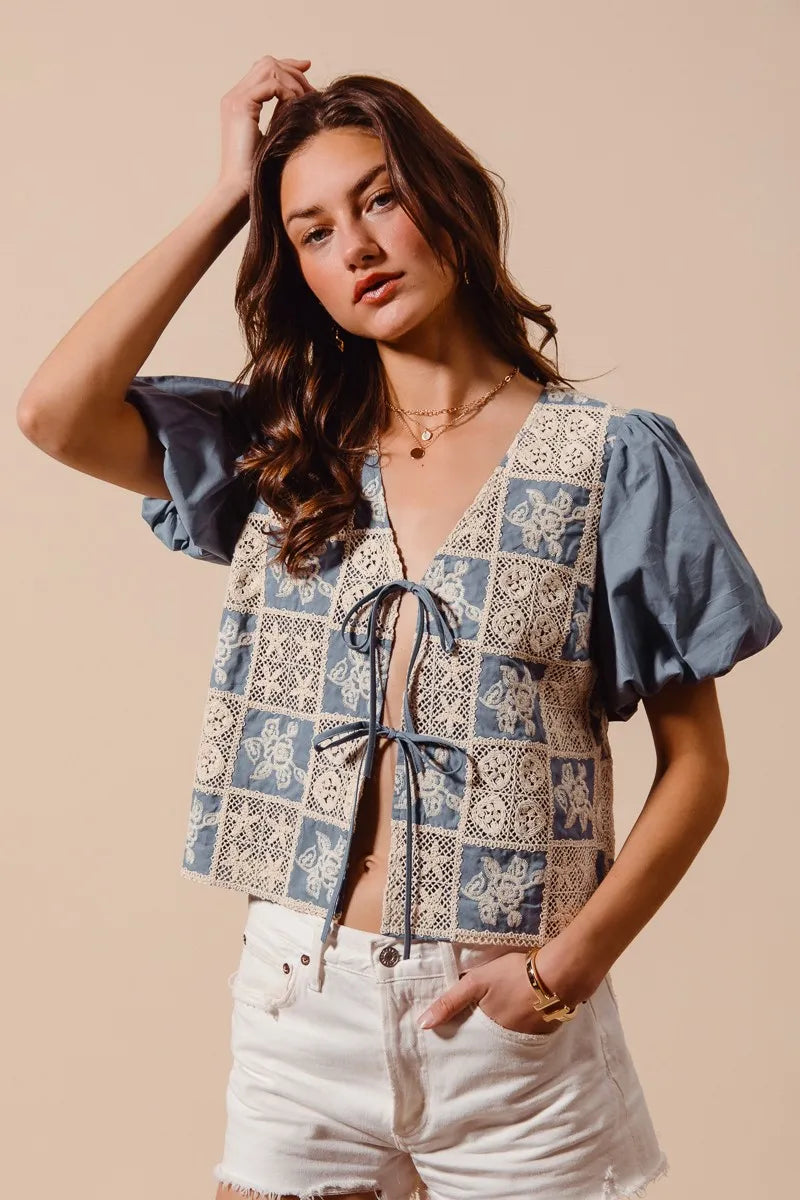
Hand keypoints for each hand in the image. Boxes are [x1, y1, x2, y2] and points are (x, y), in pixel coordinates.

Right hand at [217, 55, 315, 198]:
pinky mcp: (240, 106)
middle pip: (267, 62)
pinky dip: (288, 92)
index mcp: (239, 102)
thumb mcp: (273, 136)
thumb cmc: (257, 173)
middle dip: (294, 72)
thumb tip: (300, 99)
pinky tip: (297, 107)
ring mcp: (235, 99)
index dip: (287, 66)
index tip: (309, 70)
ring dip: (293, 82)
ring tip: (306, 101)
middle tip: (313, 90)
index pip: (263, 69)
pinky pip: (271, 84)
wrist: (239, 191)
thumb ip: (280, 114)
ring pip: (270, 68)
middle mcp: (234, 96)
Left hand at [417, 950, 562, 1035]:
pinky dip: (525, 1023)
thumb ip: (450, 1002)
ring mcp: (530, 1038)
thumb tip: (423, 1025)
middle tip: (486, 1019)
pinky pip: (530, 1032)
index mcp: (490, 1031)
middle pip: (493, 1040)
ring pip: (512, 1036)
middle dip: (487, 1033)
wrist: (559, 974)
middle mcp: (509, 1042)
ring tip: (506, 1013)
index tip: (460, 1033)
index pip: (473, 1039)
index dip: (467, 1033)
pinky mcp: (547, 1031)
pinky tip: (526, 1012)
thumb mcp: (476, 982)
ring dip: (508, 1027)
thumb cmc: (514, 975)